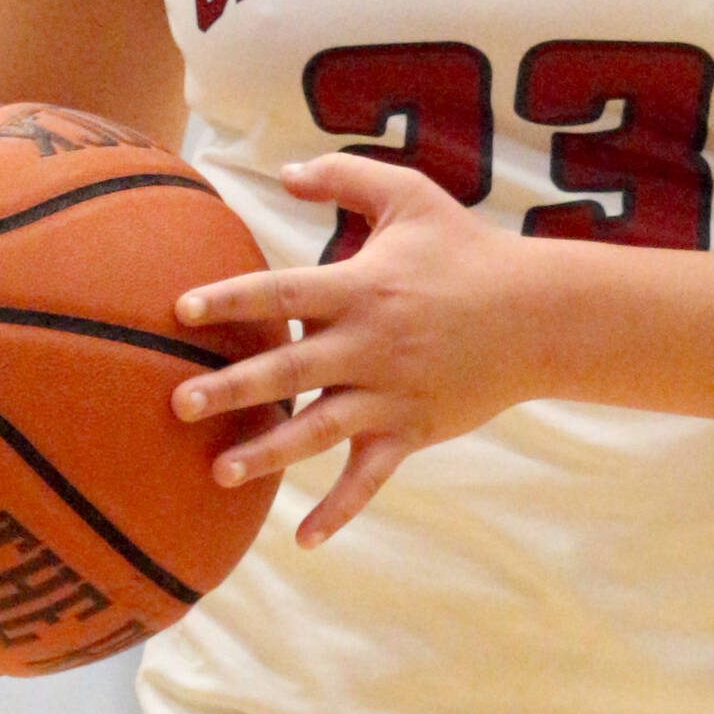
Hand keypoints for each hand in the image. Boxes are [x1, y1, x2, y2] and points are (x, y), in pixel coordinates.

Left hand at [170, 154, 535, 548]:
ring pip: (319, 430)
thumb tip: (282, 173)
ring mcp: (390, 394)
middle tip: (176, 402)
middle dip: (232, 388)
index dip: (232, 300)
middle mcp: (369, 344)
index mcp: (361, 287)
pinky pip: (369, 477)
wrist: (536, 313)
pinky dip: (339, 509)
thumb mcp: (408, 196)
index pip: (284, 294)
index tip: (180, 310)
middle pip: (290, 369)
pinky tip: (303, 539)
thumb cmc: (464, 247)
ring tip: (217, 472)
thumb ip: (343, 177)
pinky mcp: (411, 430)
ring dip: (267, 453)